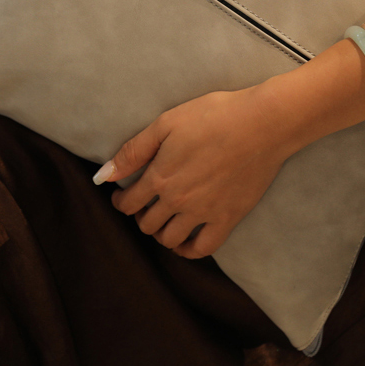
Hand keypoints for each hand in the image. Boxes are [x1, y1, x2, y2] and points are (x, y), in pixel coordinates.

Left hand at [98, 84, 288, 256]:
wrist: (261, 124)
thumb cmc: (214, 115)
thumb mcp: (167, 123)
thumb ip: (134, 150)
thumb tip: (103, 175)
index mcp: (160, 177)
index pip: (129, 202)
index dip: (121, 201)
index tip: (122, 197)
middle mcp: (178, 201)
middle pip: (147, 224)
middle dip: (140, 215)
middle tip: (145, 205)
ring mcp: (203, 214)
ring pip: (170, 240)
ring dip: (161, 233)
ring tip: (164, 220)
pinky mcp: (227, 220)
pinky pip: (201, 249)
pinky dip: (188, 250)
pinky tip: (185, 240)